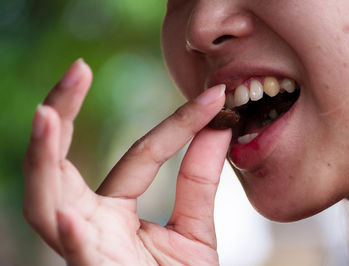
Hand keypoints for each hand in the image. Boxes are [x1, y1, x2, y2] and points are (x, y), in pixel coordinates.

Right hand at [23, 59, 230, 264]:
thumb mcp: (195, 231)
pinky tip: (67, 212)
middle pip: (64, 163)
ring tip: (47, 114)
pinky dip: (66, 231)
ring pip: (48, 197)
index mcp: (113, 213)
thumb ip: (200, 180)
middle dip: (63, 115)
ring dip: (42, 156)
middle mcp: (89, 223)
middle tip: (77, 70)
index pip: (141, 155)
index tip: (214, 96)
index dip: (178, 124)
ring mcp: (83, 246)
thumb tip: (219, 126)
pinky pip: (73, 254)